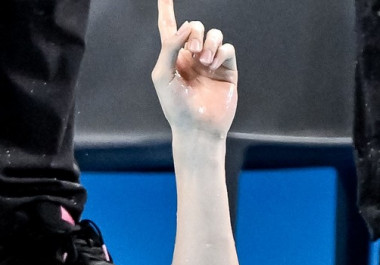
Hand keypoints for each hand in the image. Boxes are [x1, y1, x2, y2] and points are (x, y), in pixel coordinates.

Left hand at [152, 0, 237, 136]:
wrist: (198, 127)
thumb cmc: (175, 106)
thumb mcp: (163, 76)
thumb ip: (170, 48)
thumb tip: (187, 26)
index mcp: (172, 58)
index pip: (169, 28)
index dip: (166, 10)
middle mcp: (191, 57)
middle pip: (196, 27)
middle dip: (195, 33)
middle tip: (193, 51)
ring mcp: (210, 62)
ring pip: (214, 34)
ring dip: (210, 43)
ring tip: (205, 61)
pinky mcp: (227, 69)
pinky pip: (227, 48)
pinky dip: (221, 52)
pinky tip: (214, 65)